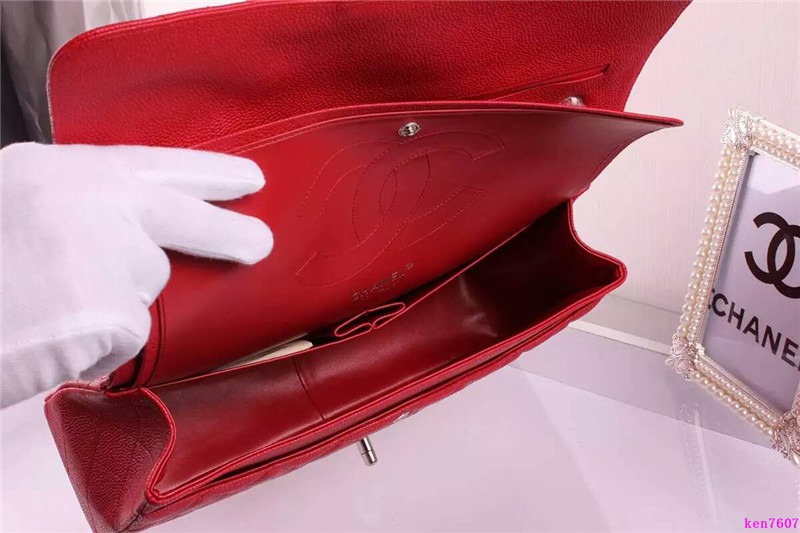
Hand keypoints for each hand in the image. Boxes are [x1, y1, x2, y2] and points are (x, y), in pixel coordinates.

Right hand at [1, 143, 271, 406]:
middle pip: (180, 216)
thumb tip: (144, 233)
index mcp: (56, 169)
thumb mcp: (17, 206)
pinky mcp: (109, 310)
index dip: (206, 172)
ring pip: (141, 288)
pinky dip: (95, 348)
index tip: (246, 179)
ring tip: (44, 309)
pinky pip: (124, 337)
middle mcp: (87, 201)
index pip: (153, 163)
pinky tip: (47, 338)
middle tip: (259, 242)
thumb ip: (78, 208)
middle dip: (226, 231)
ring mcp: (102, 252)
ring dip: (109, 306)